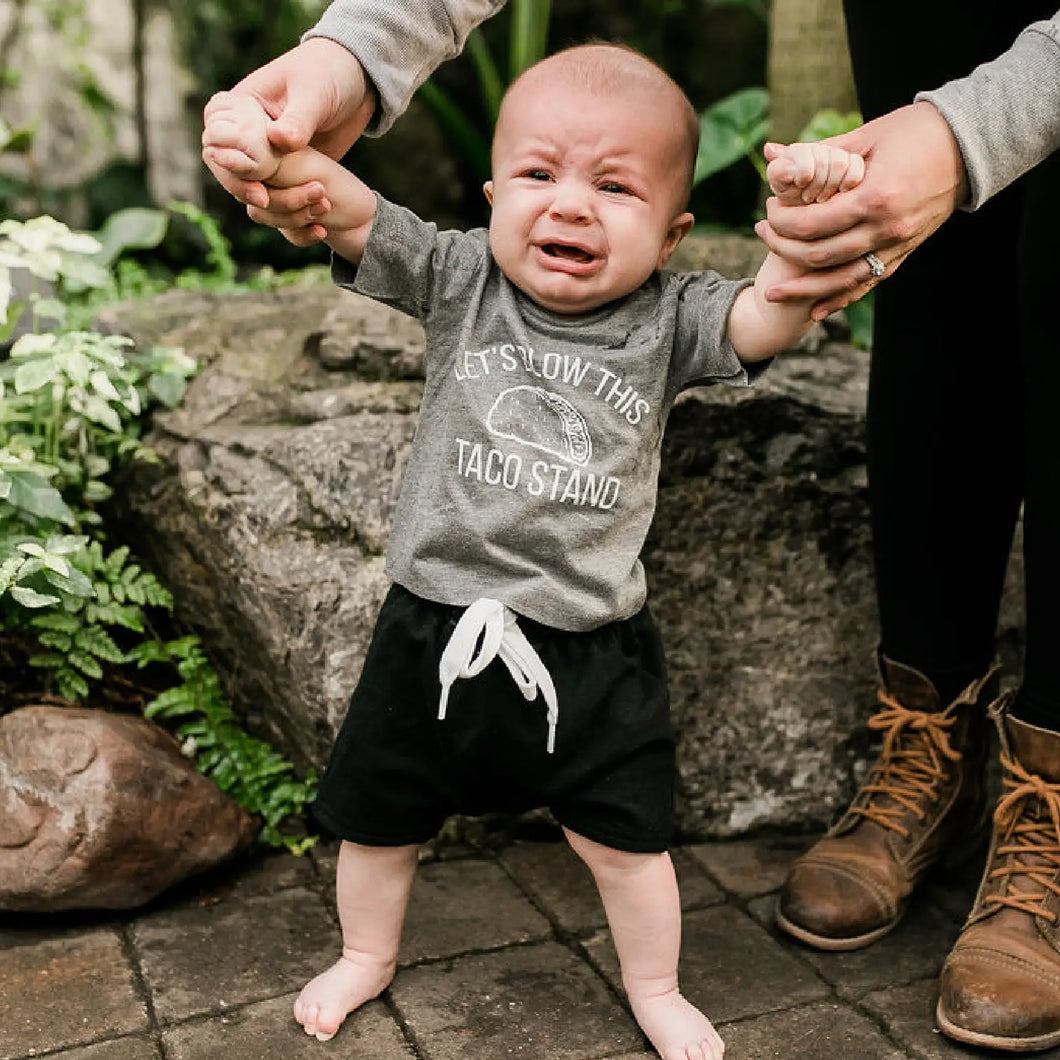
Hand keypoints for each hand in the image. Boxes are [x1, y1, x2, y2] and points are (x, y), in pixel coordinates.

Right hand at [202, 36, 375, 243]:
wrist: (359, 85)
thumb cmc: (328, 74)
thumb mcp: (314, 93)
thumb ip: (297, 120)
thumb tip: (278, 141)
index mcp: (240, 108)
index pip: (215, 140)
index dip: (226, 162)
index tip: (250, 175)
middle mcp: (249, 136)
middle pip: (231, 173)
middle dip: (246, 190)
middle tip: (265, 200)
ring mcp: (269, 158)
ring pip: (258, 194)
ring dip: (281, 207)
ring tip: (314, 206)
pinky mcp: (291, 176)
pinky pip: (284, 203)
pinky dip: (298, 216)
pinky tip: (319, 226)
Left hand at [754, 102, 967, 318]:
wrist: (970, 146)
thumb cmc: (917, 132)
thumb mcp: (866, 137)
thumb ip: (818, 152)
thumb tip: (771, 153)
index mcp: (875, 197)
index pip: (813, 224)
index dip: (782, 222)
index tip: (768, 210)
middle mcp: (886, 229)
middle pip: (820, 256)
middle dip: (783, 248)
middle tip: (763, 234)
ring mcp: (896, 246)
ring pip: (840, 281)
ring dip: (802, 290)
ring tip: (771, 292)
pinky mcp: (902, 255)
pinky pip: (865, 285)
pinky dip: (838, 300)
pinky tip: (813, 310)